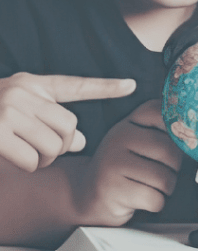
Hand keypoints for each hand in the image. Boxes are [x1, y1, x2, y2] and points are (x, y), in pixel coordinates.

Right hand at [0, 72, 135, 172]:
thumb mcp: (15, 110)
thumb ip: (47, 120)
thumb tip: (80, 141)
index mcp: (30, 83)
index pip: (76, 85)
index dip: (106, 86)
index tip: (132, 85)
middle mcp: (22, 92)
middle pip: (69, 126)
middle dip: (61, 147)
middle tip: (45, 153)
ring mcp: (8, 111)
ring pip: (53, 145)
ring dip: (44, 160)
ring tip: (27, 155)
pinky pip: (32, 160)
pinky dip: (28, 167)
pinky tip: (13, 160)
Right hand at [72, 99, 181, 226]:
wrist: (86, 194)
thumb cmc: (124, 166)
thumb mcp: (139, 139)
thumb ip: (164, 129)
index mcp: (131, 121)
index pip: (165, 115)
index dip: (179, 132)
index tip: (179, 142)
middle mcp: (119, 137)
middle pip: (171, 152)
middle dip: (174, 168)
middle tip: (162, 172)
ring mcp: (113, 163)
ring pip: (165, 178)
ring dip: (166, 188)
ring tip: (150, 185)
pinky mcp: (112, 190)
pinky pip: (154, 199)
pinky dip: (155, 203)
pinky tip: (141, 198)